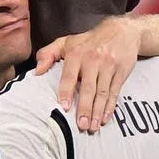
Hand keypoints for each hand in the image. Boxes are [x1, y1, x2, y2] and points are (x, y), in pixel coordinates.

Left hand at [35, 15, 141, 133]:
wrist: (122, 31)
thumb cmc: (89, 41)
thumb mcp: (66, 42)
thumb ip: (48, 54)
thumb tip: (37, 71)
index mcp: (76, 54)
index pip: (70, 75)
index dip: (67, 91)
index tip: (64, 107)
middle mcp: (93, 60)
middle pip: (88, 88)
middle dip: (84, 108)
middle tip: (81, 125)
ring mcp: (108, 66)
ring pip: (102, 93)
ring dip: (97, 112)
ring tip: (92, 127)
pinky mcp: (121, 72)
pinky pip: (115, 92)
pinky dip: (110, 107)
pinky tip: (105, 119)